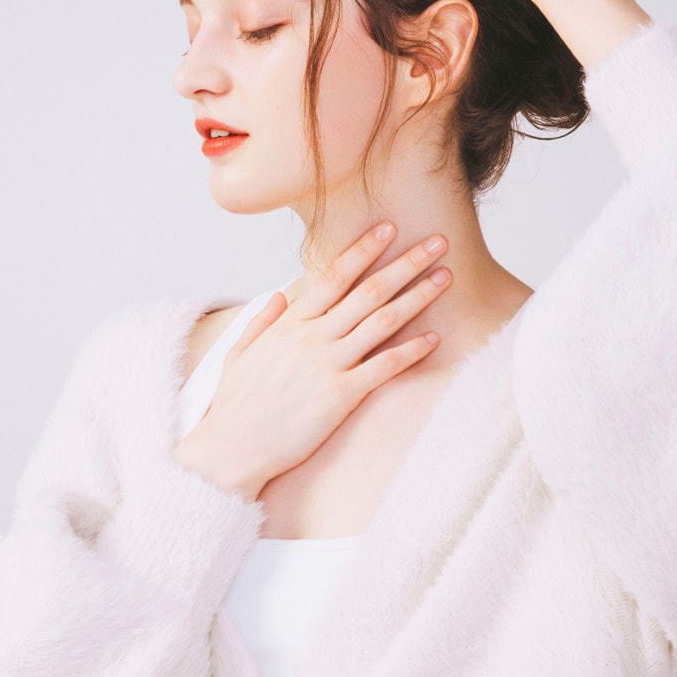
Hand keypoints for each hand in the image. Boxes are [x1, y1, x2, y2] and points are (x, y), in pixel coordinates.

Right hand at [173, 223, 452, 499]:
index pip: (334, 275)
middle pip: (368, 291)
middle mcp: (312, 337)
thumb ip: (261, 322)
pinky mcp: (341, 396)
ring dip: (418, 296)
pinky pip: (384, 367)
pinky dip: (411, 351)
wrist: (231, 448)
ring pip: (383, 322)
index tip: (388, 228)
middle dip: (406, 263)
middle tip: (437, 242)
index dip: (364, 249)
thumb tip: (278, 297)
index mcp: (290, 323)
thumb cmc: (235, 405)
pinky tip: (434, 338)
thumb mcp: (238, 354)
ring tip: (445, 277)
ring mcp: (328, 365)